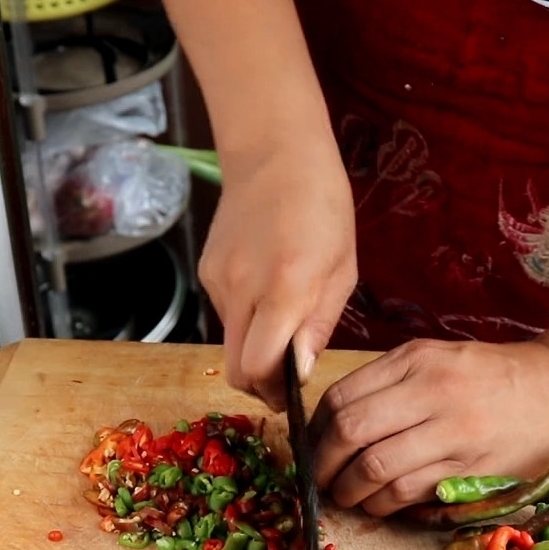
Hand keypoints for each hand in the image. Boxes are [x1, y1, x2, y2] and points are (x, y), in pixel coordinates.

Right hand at [199, 143, 357, 409]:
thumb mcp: (342, 270)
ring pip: (230, 341)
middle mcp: (242, 288)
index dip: (273, 392)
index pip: (258, 367)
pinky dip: (246, 316)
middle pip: (235, 366)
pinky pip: (225, 313)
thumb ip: (319, 325)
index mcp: (285, 288)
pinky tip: (266, 287)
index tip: (291, 395)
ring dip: (254, 345)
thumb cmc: (323, 207)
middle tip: (285, 379)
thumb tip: (300, 372)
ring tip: (283, 316)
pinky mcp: (205, 270)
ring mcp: (217, 280)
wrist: (275, 154)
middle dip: (260, 383)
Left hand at [307, 339, 548, 516]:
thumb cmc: (489, 373)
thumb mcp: (435, 355)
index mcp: (415, 361)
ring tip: (346, 495)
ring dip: (349, 490)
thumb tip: (333, 417)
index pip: (342, 396)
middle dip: (323, 463)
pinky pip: (409, 491)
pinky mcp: (469, 467)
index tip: (312, 445)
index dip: (316, 428)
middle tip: (319, 478)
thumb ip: (388, 379)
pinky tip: (379, 504)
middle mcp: (430, 391)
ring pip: (375, 468)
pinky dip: (383, 504)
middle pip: (351, 432)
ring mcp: (452, 431)